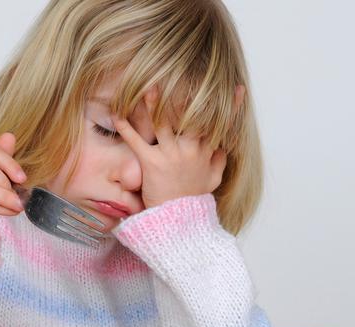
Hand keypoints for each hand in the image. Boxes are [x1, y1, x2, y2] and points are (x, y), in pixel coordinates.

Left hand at [111, 85, 244, 208]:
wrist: (177, 223)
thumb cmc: (193, 199)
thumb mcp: (213, 180)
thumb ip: (219, 160)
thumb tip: (223, 145)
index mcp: (206, 152)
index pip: (219, 124)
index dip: (230, 106)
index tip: (237, 88)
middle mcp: (190, 150)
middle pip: (189, 117)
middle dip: (185, 97)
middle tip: (178, 76)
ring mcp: (170, 156)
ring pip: (163, 124)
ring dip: (154, 104)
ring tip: (148, 86)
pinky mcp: (151, 163)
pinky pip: (137, 141)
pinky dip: (126, 127)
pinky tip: (117, 114)